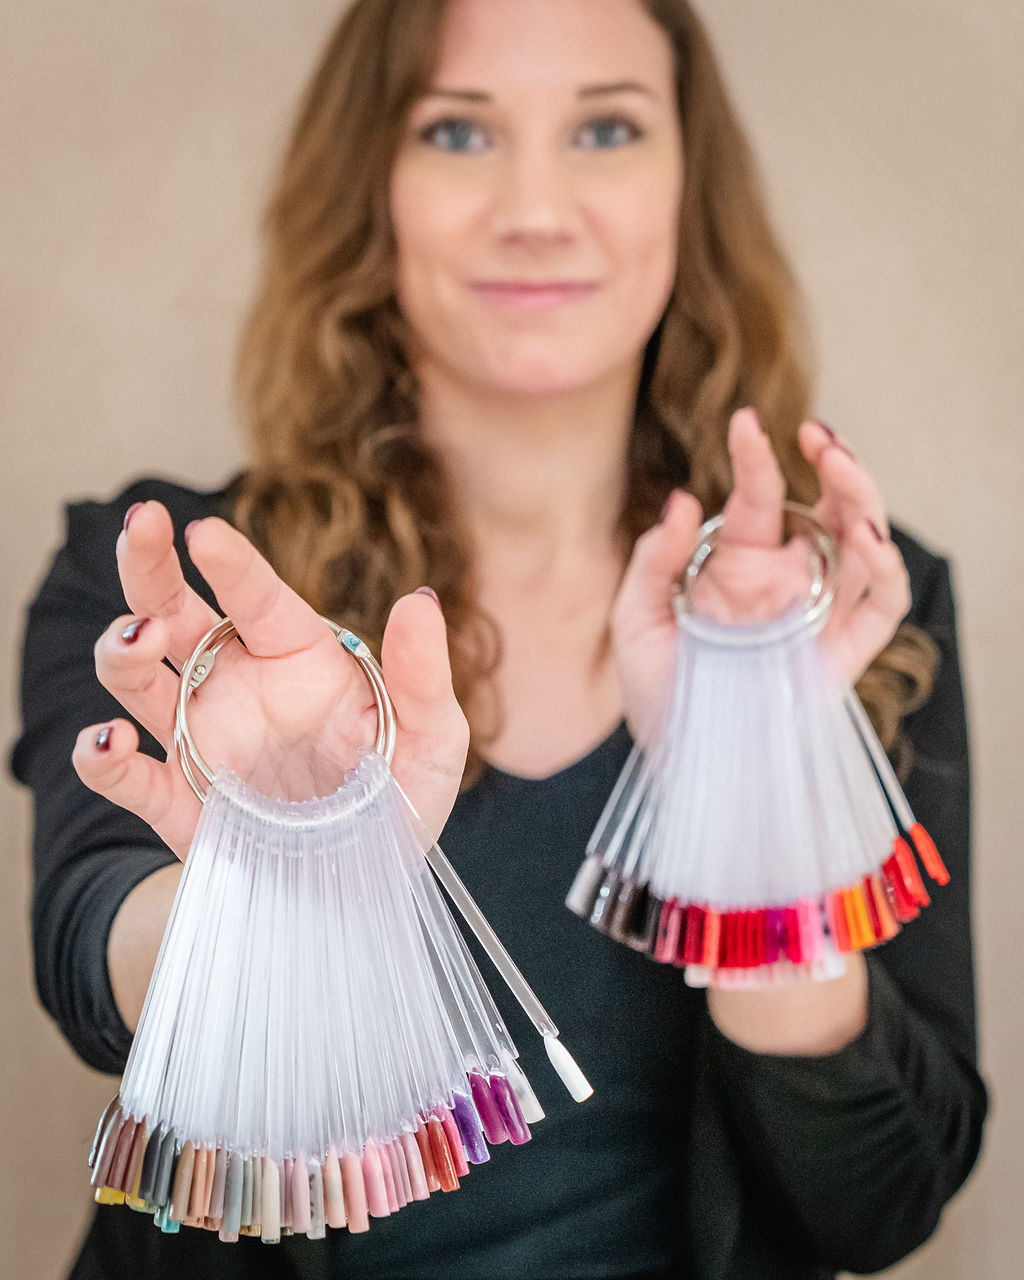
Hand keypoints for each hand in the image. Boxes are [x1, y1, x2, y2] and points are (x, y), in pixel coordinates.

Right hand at [72, 502, 468, 857]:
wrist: (365, 883)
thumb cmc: (400, 798)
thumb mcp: (433, 739)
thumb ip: (424, 673)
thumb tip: (420, 599)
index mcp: (296, 657)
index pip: (258, 598)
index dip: (232, 563)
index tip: (202, 531)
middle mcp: (237, 685)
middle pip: (175, 611)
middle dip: (148, 566)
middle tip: (139, 526)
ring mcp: (201, 740)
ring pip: (136, 679)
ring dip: (123, 651)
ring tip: (142, 640)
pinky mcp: (178, 803)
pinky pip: (126, 775)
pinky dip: (101, 758)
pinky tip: (108, 741)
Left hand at [611, 407, 910, 736]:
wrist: (676, 761)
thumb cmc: (656, 695)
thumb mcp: (636, 622)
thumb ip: (654, 561)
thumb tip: (680, 499)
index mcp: (737, 566)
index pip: (758, 499)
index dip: (758, 458)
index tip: (747, 422)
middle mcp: (783, 583)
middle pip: (828, 510)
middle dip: (833, 466)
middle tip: (818, 436)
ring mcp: (816, 615)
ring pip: (863, 544)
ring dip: (863, 500)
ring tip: (841, 468)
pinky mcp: (842, 653)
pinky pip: (880, 605)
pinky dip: (884, 569)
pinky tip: (865, 539)